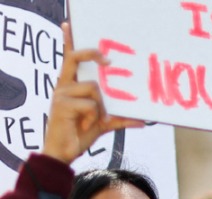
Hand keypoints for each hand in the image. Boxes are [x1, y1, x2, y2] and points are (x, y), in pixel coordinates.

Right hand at [42, 23, 143, 164]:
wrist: (64, 153)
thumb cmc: (79, 134)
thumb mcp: (103, 124)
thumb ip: (120, 119)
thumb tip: (143, 121)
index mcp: (70, 85)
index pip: (68, 58)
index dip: (69, 41)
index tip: (70, 26)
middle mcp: (63, 85)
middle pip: (75, 58)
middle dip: (92, 54)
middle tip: (109, 61)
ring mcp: (61, 93)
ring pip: (93, 88)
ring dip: (101, 107)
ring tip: (94, 120)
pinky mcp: (62, 104)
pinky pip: (91, 105)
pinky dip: (96, 117)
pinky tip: (86, 126)